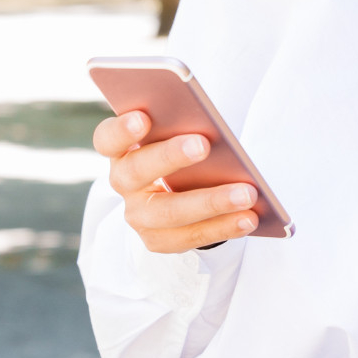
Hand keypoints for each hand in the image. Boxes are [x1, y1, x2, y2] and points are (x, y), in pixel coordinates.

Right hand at [91, 111, 260, 253]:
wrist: (176, 194)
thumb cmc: (178, 153)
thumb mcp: (174, 136)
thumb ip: (181, 127)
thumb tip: (210, 128)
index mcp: (121, 150)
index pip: (108, 138)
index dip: (122, 129)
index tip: (143, 117)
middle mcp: (123, 182)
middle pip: (137, 171)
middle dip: (170, 157)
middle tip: (203, 144)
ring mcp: (137, 215)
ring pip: (169, 212)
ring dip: (211, 202)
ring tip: (247, 193)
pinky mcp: (158, 240)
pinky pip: (191, 236)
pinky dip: (223, 226)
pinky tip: (249, 217)